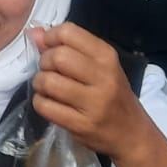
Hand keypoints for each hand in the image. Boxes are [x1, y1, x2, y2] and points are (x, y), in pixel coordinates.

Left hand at [29, 24, 150, 160]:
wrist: (132, 134)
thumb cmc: (113, 95)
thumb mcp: (99, 66)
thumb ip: (67, 47)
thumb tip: (34, 32)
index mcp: (107, 56)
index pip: (69, 33)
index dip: (51, 37)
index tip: (49, 48)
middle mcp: (103, 77)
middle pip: (57, 57)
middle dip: (44, 62)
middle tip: (49, 71)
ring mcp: (93, 102)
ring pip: (48, 81)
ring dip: (40, 83)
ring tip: (47, 88)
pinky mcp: (81, 124)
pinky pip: (45, 106)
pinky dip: (40, 102)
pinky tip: (49, 103)